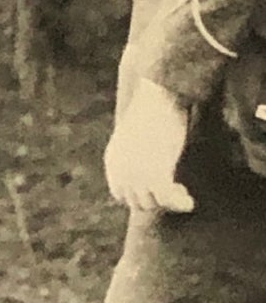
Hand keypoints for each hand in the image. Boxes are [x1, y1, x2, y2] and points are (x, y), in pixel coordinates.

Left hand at [104, 78, 194, 212]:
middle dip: (157, 201)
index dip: (140, 196)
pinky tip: (189, 202)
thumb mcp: (138, 133)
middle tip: (178, 191)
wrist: (157, 98)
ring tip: (183, 195)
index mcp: (113, 160)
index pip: (120, 194)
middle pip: (136, 201)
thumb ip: (137, 151)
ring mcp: (135, 173)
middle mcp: (120, 170)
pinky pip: (164, 199)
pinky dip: (178, 203)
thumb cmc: (153, 110)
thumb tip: (149, 159)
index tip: (159, 189)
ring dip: (168, 203)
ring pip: (150, 203)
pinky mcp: (154, 172)